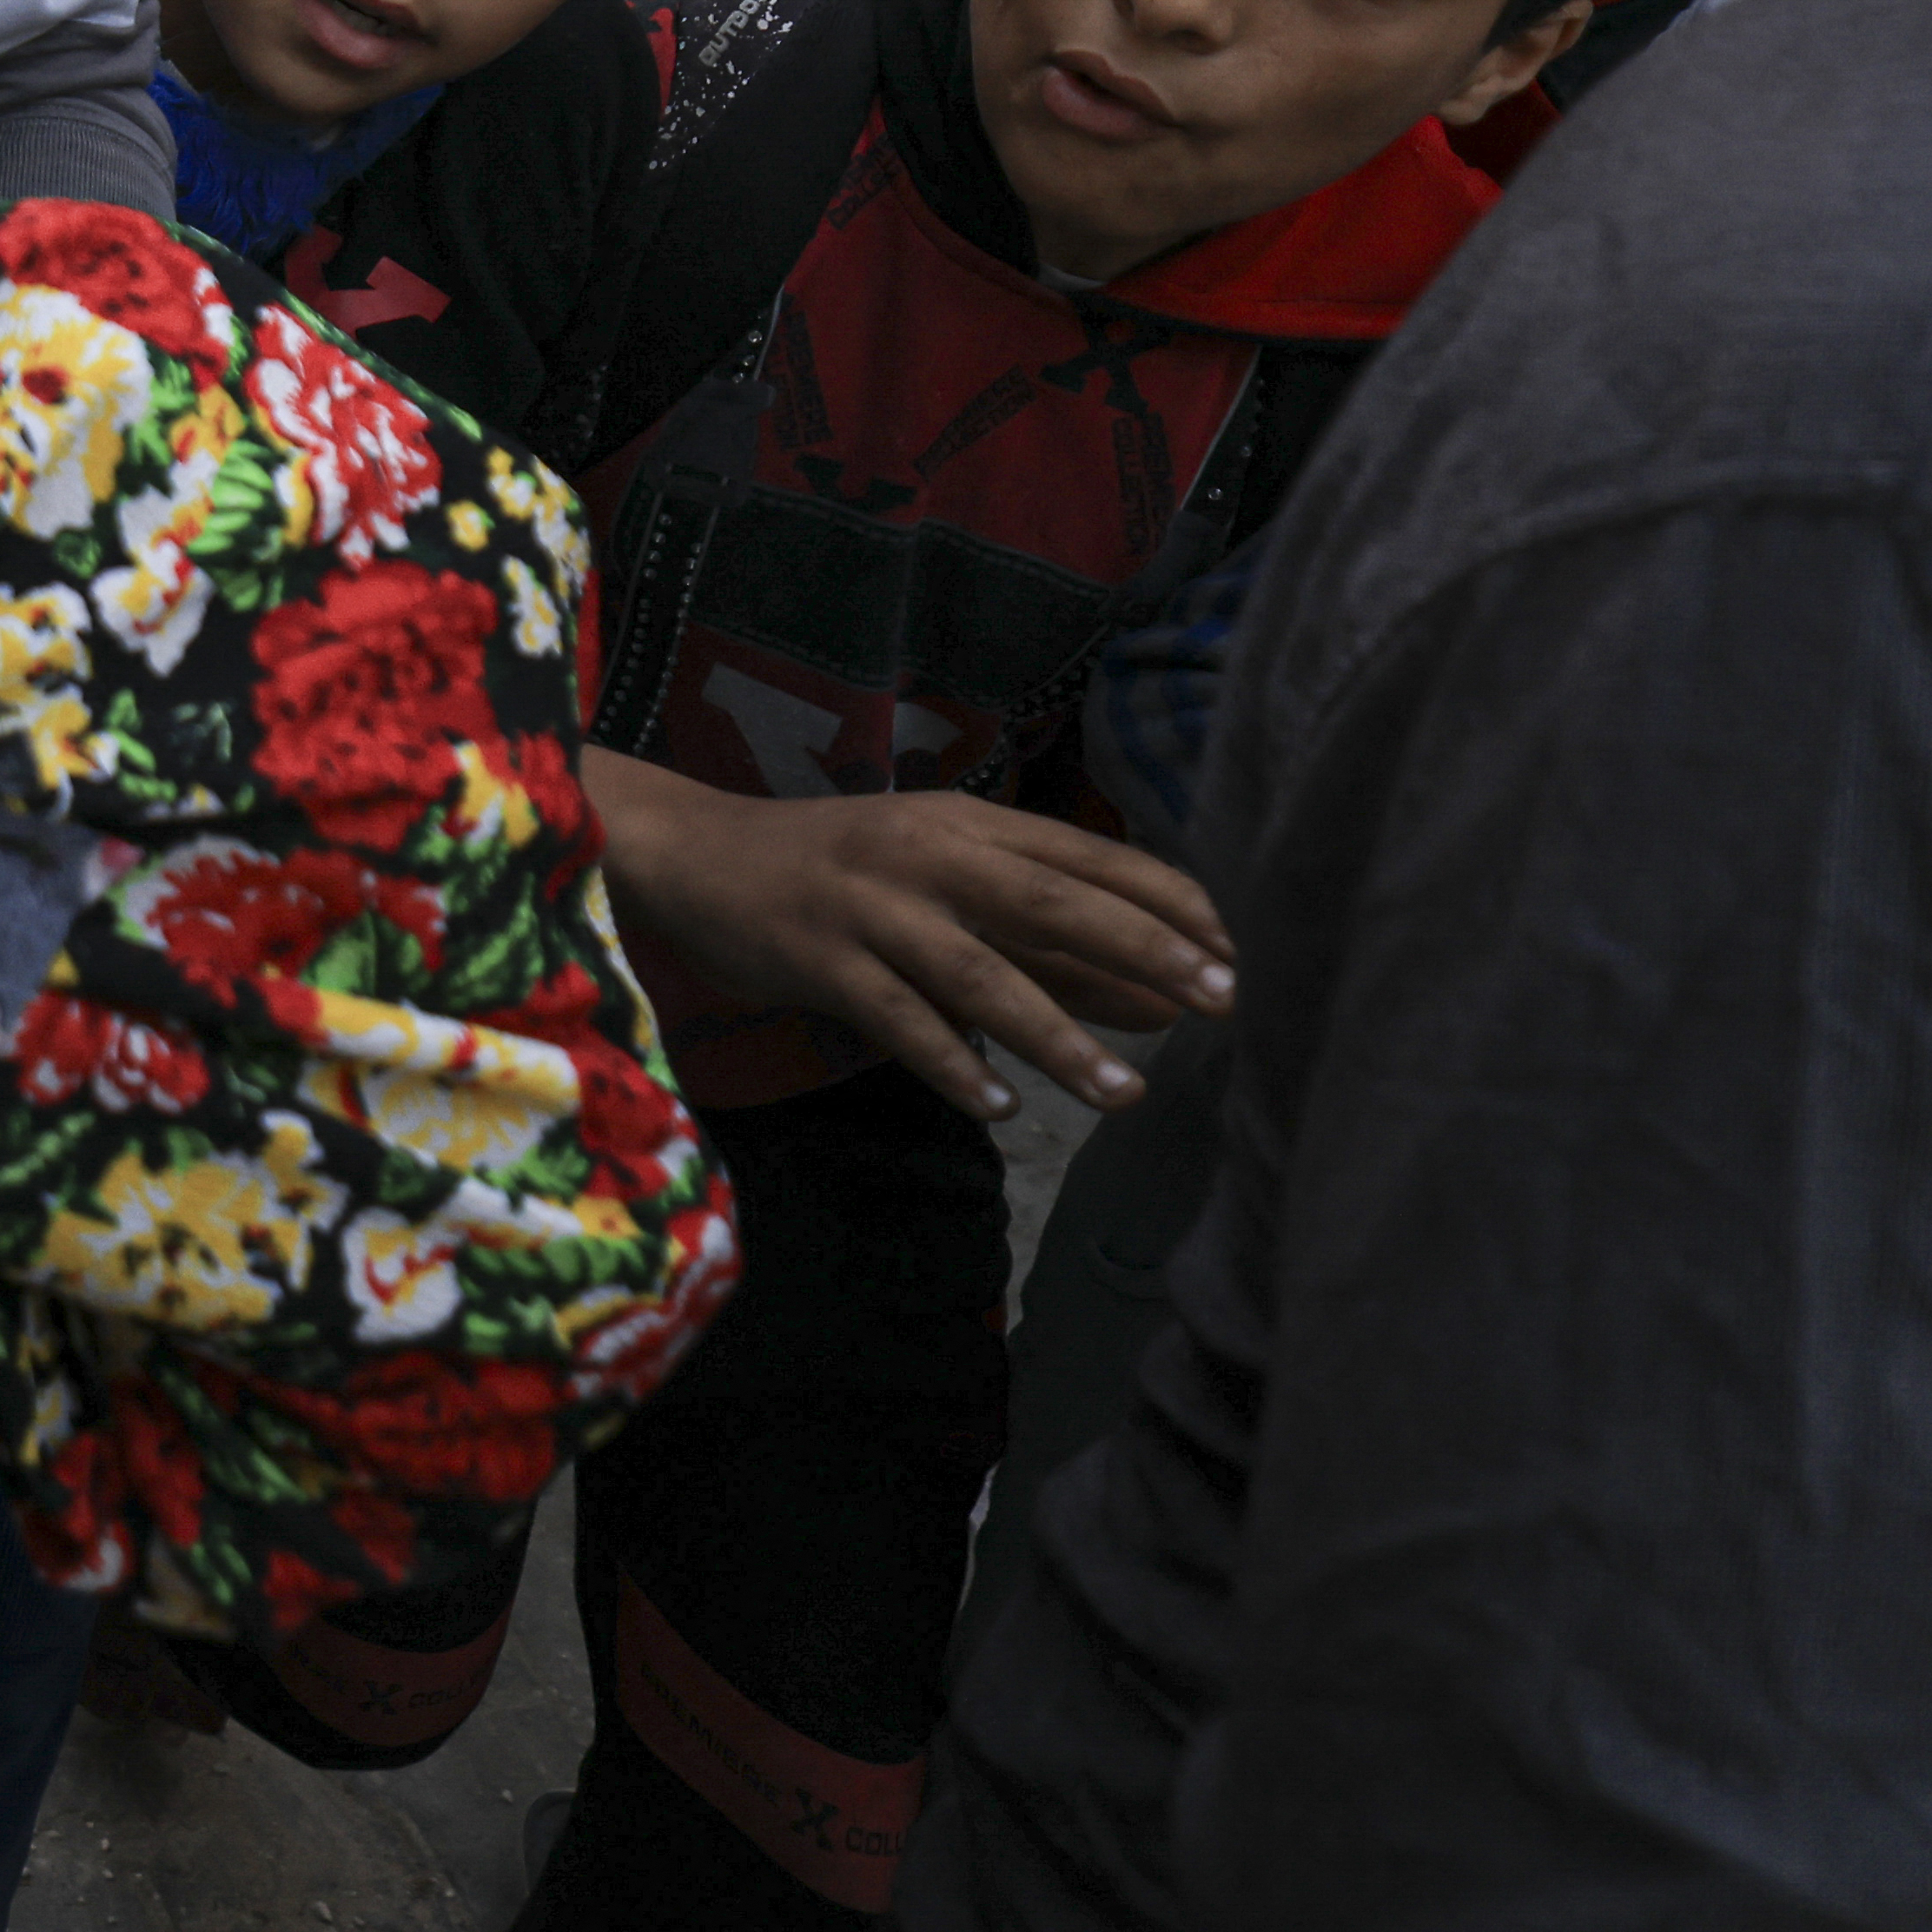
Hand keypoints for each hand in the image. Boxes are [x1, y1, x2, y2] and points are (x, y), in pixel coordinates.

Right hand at [580, 748, 1227, 1117]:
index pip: (1087, 856)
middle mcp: (927, 856)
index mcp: (966, 823)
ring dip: (1059, 1035)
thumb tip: (1162, 1000)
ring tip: (1125, 1092)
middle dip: (1142, 953)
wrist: (696, 855)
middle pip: (1050, 903)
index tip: (1235, 953)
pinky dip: (953, 1064)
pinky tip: (1001, 1108)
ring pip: (982, 974)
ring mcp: (871, 907)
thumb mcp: (944, 887)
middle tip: (1221, 1003)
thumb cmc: (837, 873)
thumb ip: (1046, 944)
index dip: (1165, 903)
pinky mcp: (820, 959)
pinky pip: (899, 1019)